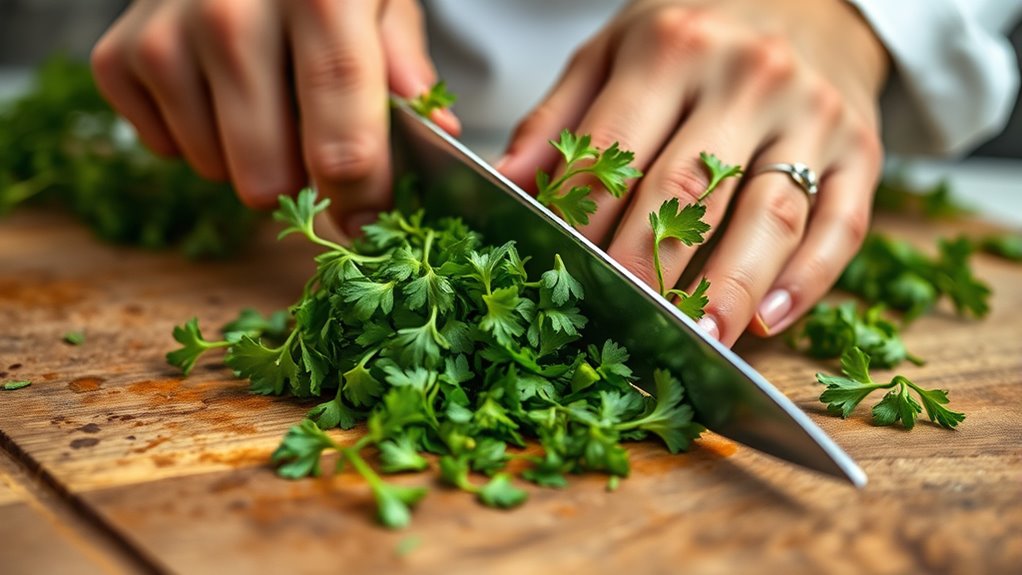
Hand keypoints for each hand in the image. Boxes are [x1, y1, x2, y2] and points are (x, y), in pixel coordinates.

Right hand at [91, 0, 458, 233]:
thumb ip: (406, 65)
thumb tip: (440, 133)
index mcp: (320, 0)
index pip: (342, 139)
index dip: (360, 199)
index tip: (370, 225)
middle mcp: (230, 16)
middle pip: (268, 177)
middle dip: (299, 181)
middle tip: (310, 144)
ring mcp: (165, 38)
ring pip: (216, 173)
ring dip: (246, 156)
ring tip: (261, 98)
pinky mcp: (118, 59)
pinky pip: (165, 151)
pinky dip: (195, 136)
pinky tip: (213, 87)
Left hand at [497, 0, 888, 345]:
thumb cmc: (699, 33)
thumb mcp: (615, 50)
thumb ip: (559, 117)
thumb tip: (505, 182)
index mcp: (672, 50)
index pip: (613, 152)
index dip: (581, 221)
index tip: (559, 275)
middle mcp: (748, 78)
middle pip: (686, 189)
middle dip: (645, 265)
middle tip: (618, 320)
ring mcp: (813, 116)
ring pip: (769, 214)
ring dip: (729, 286)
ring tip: (699, 341)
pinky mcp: (863, 150)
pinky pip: (842, 224)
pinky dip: (807, 280)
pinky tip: (768, 321)